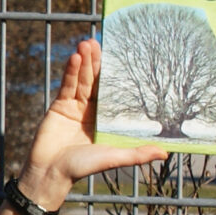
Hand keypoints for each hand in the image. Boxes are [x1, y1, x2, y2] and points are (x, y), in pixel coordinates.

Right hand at [16, 41, 166, 214]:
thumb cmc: (82, 168)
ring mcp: (75, 106)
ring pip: (82, 79)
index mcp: (107, 120)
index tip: (122, 57)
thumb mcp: (114, 158)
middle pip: (97, 81)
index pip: (114, 93)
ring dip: (84, 61)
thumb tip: (165, 153)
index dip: (117, 75)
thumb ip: (137, 154)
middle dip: (98, 62)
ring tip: (87, 43)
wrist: (50, 173)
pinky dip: (71, 72)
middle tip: (100, 41)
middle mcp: (92, 111)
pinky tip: (75, 58)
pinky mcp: (59, 106)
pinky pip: (67, 85)